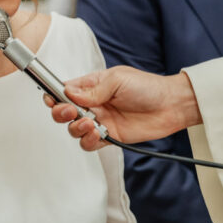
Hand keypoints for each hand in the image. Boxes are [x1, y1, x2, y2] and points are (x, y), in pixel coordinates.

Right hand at [47, 66, 200, 150]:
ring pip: (74, 129)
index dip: (54, 95)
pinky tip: (98, 133)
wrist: (170, 106)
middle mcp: (92, 104)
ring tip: (89, 122)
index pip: (64, 91)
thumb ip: (93, 89)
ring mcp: (99, 121)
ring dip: (76, 127)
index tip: (52, 99)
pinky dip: (88, 140)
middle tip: (70, 112)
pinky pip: (89, 143)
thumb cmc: (147, 87)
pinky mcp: (108, 136)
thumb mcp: (117, 79)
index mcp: (91, 86)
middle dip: (61, 113)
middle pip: (63, 112)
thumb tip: (70, 93)